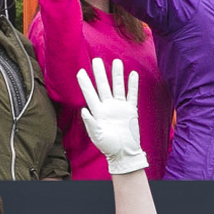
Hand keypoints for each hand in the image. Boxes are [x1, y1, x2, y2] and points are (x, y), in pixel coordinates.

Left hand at [77, 57, 148, 174]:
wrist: (124, 153)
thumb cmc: (108, 147)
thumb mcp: (97, 136)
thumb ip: (91, 123)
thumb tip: (83, 110)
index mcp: (98, 112)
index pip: (90, 94)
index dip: (85, 83)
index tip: (81, 71)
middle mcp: (108, 106)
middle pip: (103, 86)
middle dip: (100, 73)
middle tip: (96, 60)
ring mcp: (119, 107)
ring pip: (118, 87)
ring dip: (117, 75)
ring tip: (117, 61)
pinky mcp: (131, 110)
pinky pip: (132, 95)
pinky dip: (133, 85)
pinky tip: (132, 74)